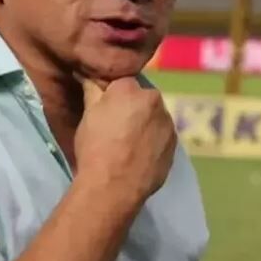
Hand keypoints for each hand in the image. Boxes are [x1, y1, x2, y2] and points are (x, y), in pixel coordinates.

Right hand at [74, 77, 176, 205]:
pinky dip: (153, 142)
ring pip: (154, 118)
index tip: (104, 110)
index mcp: (131, 88)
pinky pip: (162, 137)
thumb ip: (91, 90)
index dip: (112, 96)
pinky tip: (139, 155)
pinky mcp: (174, 146)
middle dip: (132, 108)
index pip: (122, 82)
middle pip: (142, 99)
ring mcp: (168, 124)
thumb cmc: (95, 147)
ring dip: (144, 124)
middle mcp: (155, 101)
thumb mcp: (87, 115)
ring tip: (128, 145)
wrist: (113, 186)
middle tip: (115, 128)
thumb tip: (86, 73)